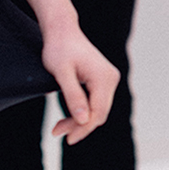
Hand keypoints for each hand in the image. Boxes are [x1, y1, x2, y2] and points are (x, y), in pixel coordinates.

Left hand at [42, 28, 119, 143]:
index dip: (83, 128)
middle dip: (80, 126)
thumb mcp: (61, 73)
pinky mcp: (104, 79)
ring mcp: (109, 78)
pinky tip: (70, 115)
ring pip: (98, 109)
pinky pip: (96, 101)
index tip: (67, 138)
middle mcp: (111, 78)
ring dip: (81, 120)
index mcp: (103, 77)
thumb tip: (83, 119)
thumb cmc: (59, 49)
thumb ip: (73, 95)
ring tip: (59, 126)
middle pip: (99, 113)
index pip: (97, 112)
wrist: (62, 31)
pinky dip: (83, 110)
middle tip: (57, 132)